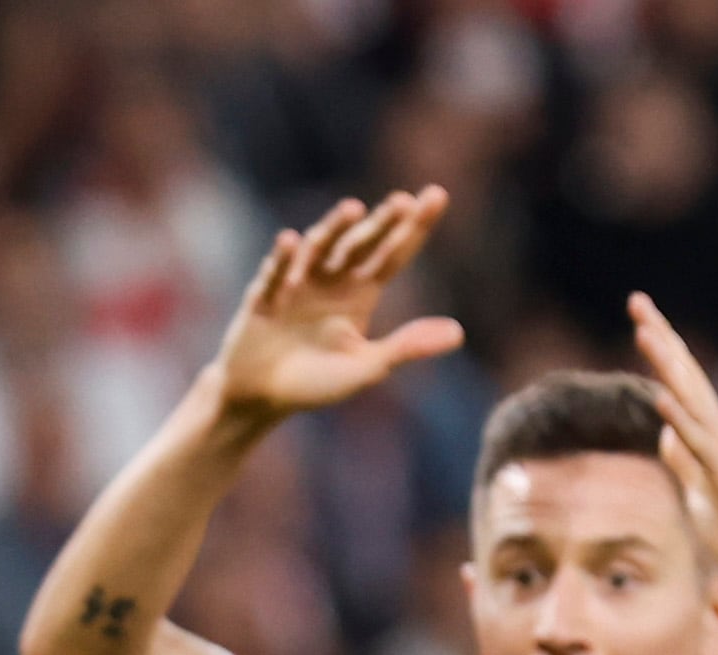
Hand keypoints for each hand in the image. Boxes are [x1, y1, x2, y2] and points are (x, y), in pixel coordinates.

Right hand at [211, 191, 467, 428]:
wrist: (259, 397)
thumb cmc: (315, 384)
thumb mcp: (366, 368)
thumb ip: (406, 347)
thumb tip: (458, 333)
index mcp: (360, 293)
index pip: (393, 254)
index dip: (414, 227)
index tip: (436, 196)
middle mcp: (331, 279)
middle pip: (361, 244)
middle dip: (381, 223)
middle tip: (402, 202)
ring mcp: (296, 283)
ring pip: (319, 248)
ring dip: (334, 229)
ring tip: (353, 210)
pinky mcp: (263, 296)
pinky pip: (274, 273)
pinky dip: (282, 259)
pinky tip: (290, 242)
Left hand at [625, 293, 717, 595]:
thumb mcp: (698, 490)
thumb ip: (684, 459)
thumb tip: (665, 432)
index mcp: (711, 436)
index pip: (681, 383)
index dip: (661, 349)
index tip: (639, 317)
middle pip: (687, 375)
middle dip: (662, 336)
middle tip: (637, 300)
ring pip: (693, 398)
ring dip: (668, 364)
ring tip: (643, 331)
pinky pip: (700, 443)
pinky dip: (680, 417)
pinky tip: (659, 395)